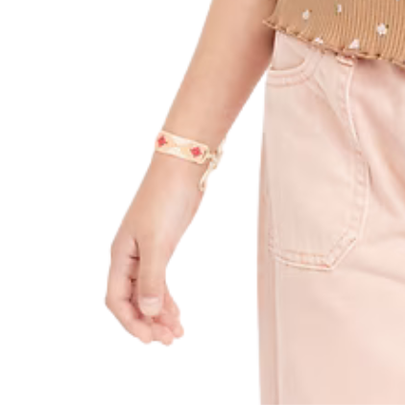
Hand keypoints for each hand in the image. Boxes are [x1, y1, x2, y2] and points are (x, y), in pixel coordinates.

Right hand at [105, 153, 204, 342]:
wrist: (183, 167)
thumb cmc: (166, 198)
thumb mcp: (158, 240)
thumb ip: (153, 277)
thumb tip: (149, 311)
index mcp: (120, 255)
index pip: (117, 299)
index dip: (131, 322)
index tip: (151, 339)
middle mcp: (129, 256)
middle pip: (133, 300)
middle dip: (148, 322)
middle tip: (170, 340)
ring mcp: (145, 250)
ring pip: (148, 291)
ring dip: (160, 313)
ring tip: (177, 332)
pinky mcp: (163, 244)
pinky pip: (160, 279)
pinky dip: (168, 297)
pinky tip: (177, 311)